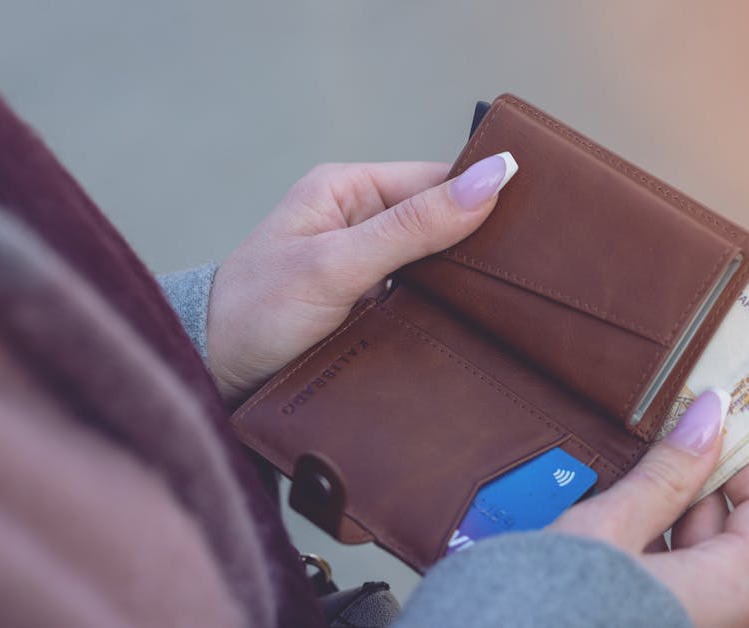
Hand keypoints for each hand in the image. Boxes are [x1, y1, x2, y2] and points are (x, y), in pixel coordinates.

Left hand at [206, 152, 518, 404]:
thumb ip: (412, 227)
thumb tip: (491, 180)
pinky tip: (472, 325)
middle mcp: (360, 221)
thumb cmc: (256, 310)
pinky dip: (444, 310)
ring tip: (510, 302)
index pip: (436, 181)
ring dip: (462, 283)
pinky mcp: (370, 304)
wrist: (215, 377)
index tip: (532, 224)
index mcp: (349, 190)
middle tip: (527, 274)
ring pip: (435, 264)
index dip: (483, 197)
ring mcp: (367, 266)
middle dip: (477, 245)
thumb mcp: (336, 264)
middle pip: (441, 221)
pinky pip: (421, 298)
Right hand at [547, 389, 748, 626]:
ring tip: (618, 481)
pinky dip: (645, 534)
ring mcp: (689, 615)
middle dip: (692, 477)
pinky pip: (668, 566)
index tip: (707, 428)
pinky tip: (607, 518)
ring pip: (693, 543)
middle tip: (653, 443)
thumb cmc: (560, 607)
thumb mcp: (613, 525)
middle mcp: (721, 610)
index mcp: (731, 589)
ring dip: (662, 504)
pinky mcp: (656, 615)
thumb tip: (707, 419)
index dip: (743, 460)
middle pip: (729, 523)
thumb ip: (666, 472)